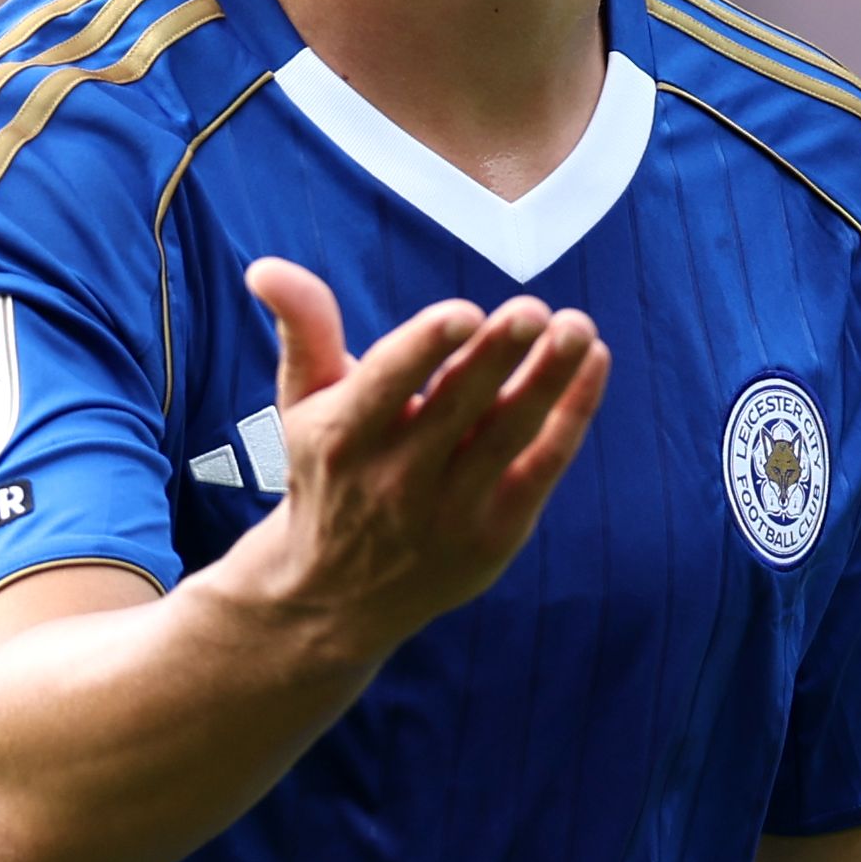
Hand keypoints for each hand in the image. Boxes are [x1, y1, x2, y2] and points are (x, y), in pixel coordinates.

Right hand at [234, 255, 612, 658]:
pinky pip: (543, 466)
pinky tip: (594, 360)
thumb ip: (303, 328)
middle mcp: (394, 479)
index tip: (462, 312)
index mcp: (341, 436)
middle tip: (534, 309)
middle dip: (495, 357)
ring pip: (507, 436)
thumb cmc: (328, 471)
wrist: (338, 595)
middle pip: (456, 410)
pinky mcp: (496, 533)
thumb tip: (266, 266)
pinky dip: (572, 414)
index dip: (423, 349)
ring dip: (546, 380)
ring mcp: (449, 511)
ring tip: (577, 327)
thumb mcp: (303, 403)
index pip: (385, 386)